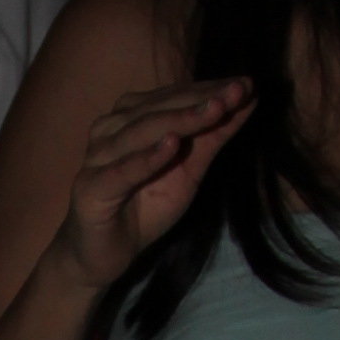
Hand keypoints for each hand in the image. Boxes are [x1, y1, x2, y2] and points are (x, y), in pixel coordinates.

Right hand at [50, 77, 254, 295]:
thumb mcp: (189, 173)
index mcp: (130, 119)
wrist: (106, 255)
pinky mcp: (91, 187)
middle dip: (201, 99)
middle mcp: (110, 130)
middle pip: (160, 109)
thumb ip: (212, 138)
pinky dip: (148, 157)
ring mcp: (97, 157)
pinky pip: (123, 170)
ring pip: (142, 131)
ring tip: (216, 109)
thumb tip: (248, 100)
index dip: (209, 90)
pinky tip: (173, 145)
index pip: (173, 97)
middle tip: (237, 90)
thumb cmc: (145, 210)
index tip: (246, 84)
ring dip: (181, 119)